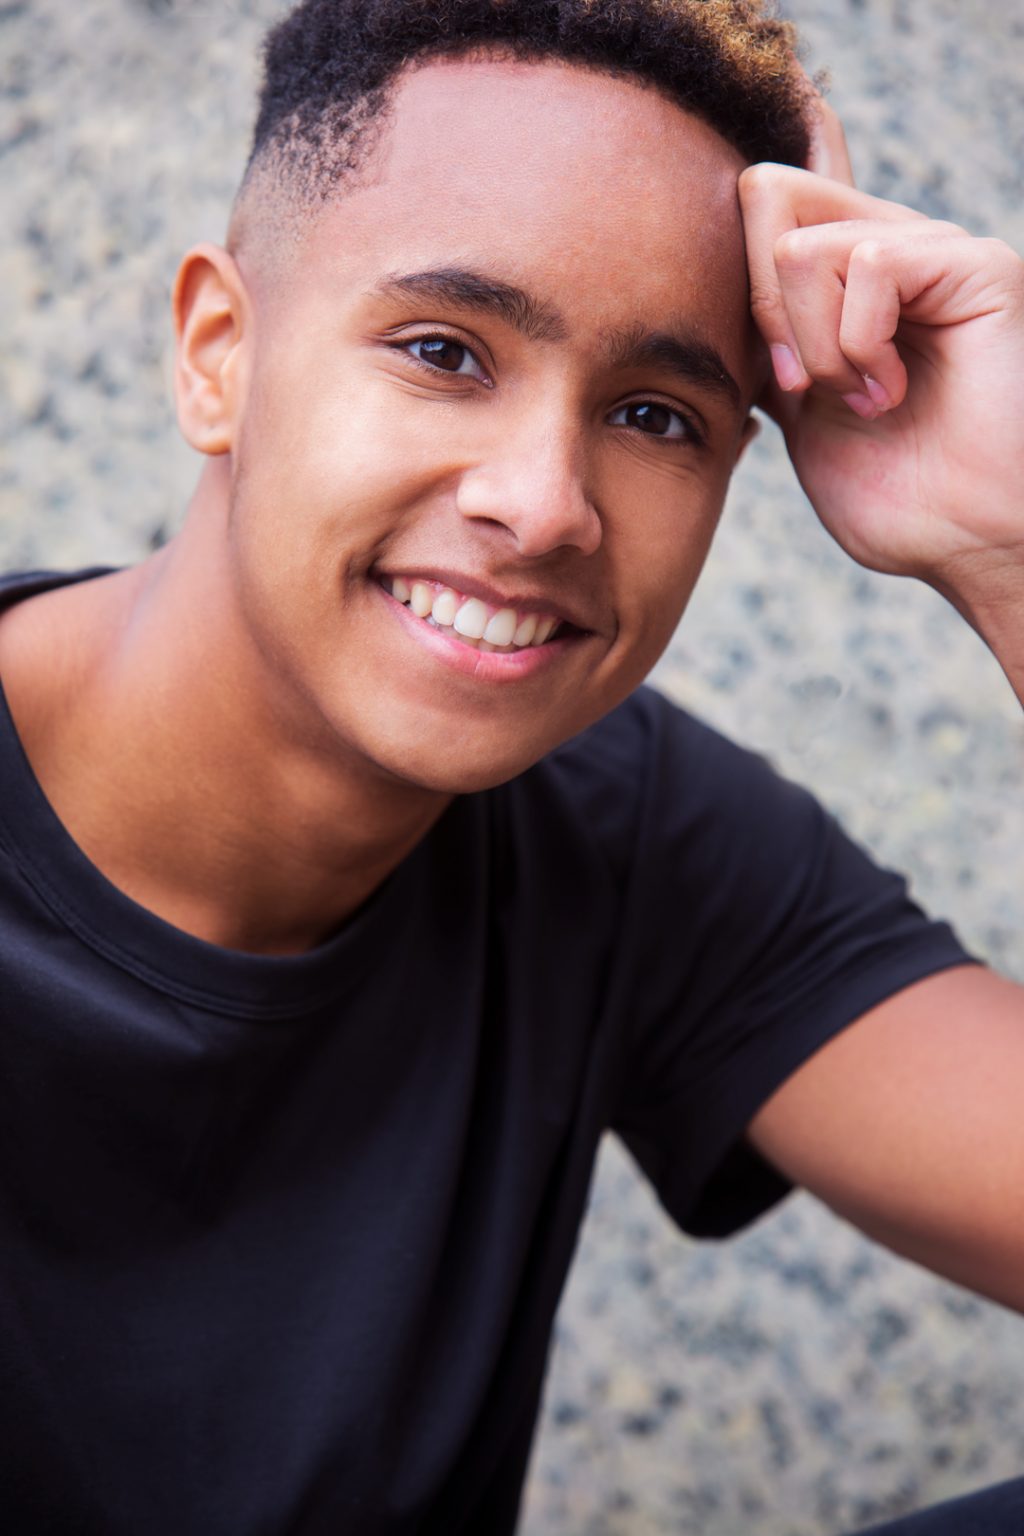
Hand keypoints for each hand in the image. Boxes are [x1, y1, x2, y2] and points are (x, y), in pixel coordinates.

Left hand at [738, 99, 1023, 652]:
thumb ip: (764, 346)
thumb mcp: (798, 414)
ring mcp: (930, 249)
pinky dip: (860, 347)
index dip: (734, 280)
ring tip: (865, 400)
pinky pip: (869, 262)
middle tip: (804, 387)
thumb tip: (710, 294)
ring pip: (800, 246)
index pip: (758, 201)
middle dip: (761, 312)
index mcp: (844, 279)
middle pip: (763, 193)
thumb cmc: (899, 499)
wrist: (968, 542)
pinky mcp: (971, 263)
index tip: (773, 379)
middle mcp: (888, 245)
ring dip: (815, 348)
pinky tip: (894, 391)